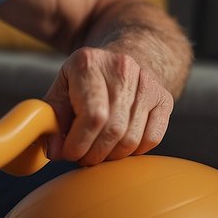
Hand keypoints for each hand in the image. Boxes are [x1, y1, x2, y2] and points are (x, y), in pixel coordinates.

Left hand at [42, 47, 172, 166]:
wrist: (121, 59)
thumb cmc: (86, 79)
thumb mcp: (62, 87)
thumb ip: (53, 117)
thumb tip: (53, 150)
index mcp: (89, 63)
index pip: (92, 115)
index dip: (80, 142)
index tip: (70, 153)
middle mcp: (122, 69)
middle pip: (113, 130)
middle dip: (94, 153)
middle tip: (83, 158)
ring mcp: (147, 82)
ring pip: (132, 138)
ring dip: (112, 156)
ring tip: (98, 152)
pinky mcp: (164, 97)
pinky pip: (152, 138)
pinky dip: (134, 151)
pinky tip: (119, 146)